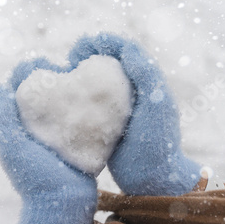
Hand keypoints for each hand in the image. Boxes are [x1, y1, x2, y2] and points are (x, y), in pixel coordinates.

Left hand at [0, 58, 97, 223]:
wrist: (62, 207)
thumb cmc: (36, 178)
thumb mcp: (13, 147)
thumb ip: (2, 117)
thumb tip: (1, 84)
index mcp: (17, 130)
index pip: (18, 93)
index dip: (27, 74)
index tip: (42, 62)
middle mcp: (33, 133)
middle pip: (39, 96)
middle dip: (49, 77)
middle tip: (63, 66)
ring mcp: (54, 140)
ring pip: (58, 107)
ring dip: (66, 90)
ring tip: (78, 76)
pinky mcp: (73, 146)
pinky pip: (76, 121)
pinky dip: (81, 108)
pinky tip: (93, 98)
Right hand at [69, 33, 200, 195]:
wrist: (155, 181)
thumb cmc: (158, 143)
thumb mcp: (156, 103)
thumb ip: (145, 73)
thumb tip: (125, 46)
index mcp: (146, 82)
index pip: (125, 50)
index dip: (104, 42)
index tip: (82, 47)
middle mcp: (134, 92)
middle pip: (110, 62)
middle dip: (90, 53)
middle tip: (72, 56)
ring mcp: (121, 109)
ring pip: (100, 81)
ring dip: (83, 72)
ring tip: (66, 72)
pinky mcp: (109, 125)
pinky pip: (93, 103)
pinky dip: (80, 95)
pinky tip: (66, 98)